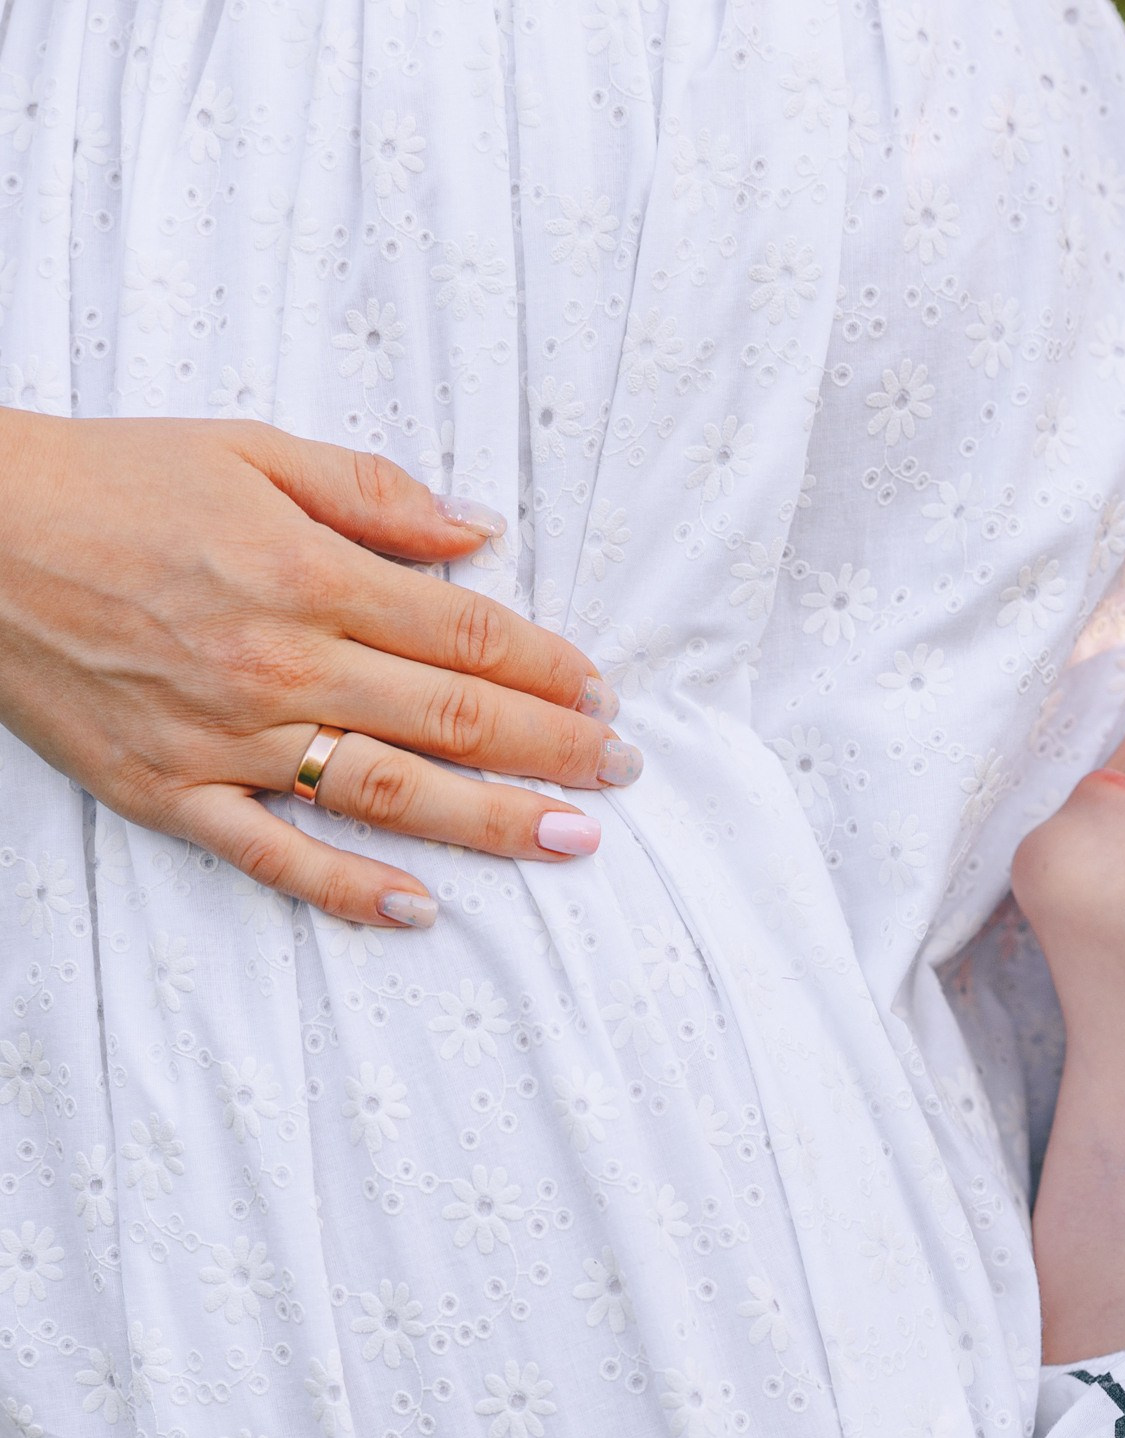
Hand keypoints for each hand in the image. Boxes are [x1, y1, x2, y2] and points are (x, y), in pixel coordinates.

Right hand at [0, 411, 642, 928]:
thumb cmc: (110, 484)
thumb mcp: (247, 448)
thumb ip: (371, 494)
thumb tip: (476, 531)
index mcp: (306, 572)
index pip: (462, 631)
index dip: (545, 666)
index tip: (599, 693)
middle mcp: (280, 662)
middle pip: (449, 716)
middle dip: (551, 748)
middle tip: (620, 773)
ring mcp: (228, 738)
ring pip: (389, 791)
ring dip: (493, 821)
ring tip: (573, 840)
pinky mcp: (174, 793)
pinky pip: (276, 856)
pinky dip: (351, 889)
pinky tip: (421, 909)